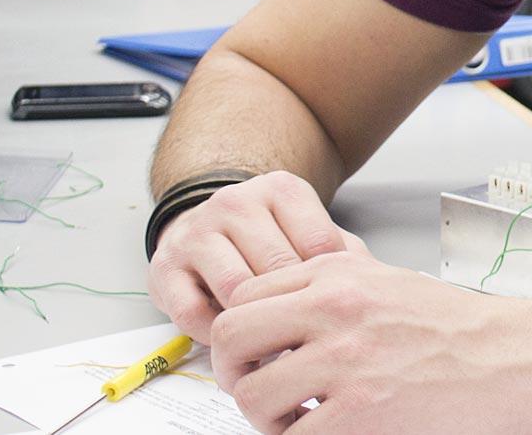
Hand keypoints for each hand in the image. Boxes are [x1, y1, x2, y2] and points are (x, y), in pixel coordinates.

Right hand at [148, 171, 367, 339]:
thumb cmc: (270, 239)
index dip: (330, 286)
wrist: (206, 226)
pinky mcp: (164, 268)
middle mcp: (235, 204)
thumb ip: (341, 253)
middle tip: (308, 337)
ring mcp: (197, 233)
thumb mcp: (309, 232)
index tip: (334, 310)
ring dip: (255, 324)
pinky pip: (194, 314)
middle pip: (277, 269)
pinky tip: (233, 335)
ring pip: (235, 290)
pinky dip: (216, 335)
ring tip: (273, 341)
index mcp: (281, 190)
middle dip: (295, 310)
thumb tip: (367, 287)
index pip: (319, 244)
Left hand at [210, 253, 531, 433]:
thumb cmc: (466, 329)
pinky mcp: (359, 414)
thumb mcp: (391, 283)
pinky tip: (330, 432)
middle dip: (236, 373)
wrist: (518, 360)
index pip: (246, 298)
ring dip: (268, 416)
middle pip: (231, 339)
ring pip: (253, 396)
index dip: (243, 335)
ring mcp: (344, 363)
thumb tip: (282, 314)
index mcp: (339, 276)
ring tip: (300, 420)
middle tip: (261, 389)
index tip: (257, 357)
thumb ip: (335, 289)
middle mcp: (335, 311)